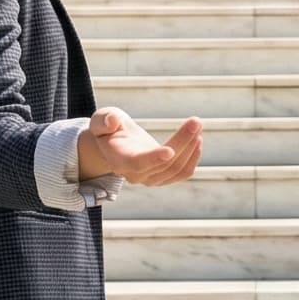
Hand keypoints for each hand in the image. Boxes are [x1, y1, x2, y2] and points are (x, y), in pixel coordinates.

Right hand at [83, 105, 201, 186]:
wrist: (115, 144)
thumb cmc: (109, 128)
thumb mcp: (101, 119)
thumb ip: (104, 120)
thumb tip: (112, 122)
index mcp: (119, 160)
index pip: (137, 163)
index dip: (154, 158)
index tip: (170, 150)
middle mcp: (135, 175)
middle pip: (164, 164)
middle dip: (182, 141)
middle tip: (196, 121)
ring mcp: (150, 180)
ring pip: (176, 169)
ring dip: (191, 147)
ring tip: (196, 125)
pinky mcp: (163, 178)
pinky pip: (182, 173)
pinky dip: (193, 158)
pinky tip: (197, 140)